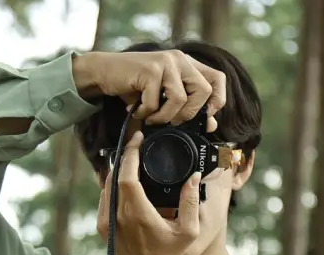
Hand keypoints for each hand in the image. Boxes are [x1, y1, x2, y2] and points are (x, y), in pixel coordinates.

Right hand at [73, 50, 225, 129]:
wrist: (104, 73)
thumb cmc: (134, 88)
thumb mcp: (163, 97)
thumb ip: (186, 108)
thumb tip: (211, 126)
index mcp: (187, 64)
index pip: (219, 79)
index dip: (217, 100)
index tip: (205, 117)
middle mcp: (180, 59)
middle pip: (204, 91)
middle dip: (189, 114)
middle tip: (171, 121)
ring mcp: (166, 62)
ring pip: (181, 99)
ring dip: (164, 116)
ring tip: (150, 118)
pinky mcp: (151, 69)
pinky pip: (156, 101)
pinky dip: (146, 113)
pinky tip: (136, 111)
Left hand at [96, 131, 199, 254]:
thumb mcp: (188, 230)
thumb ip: (191, 201)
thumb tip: (192, 176)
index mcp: (138, 214)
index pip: (127, 176)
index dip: (130, 154)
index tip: (137, 140)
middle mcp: (118, 217)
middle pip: (115, 177)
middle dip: (124, 158)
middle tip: (135, 145)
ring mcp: (107, 223)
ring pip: (106, 187)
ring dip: (117, 172)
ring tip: (130, 160)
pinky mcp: (103, 229)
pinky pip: (104, 199)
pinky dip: (111, 187)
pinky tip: (122, 181)